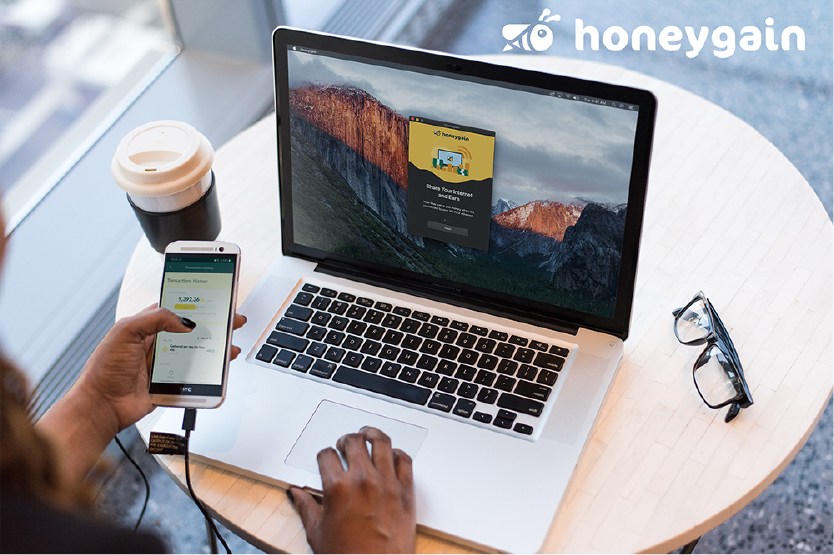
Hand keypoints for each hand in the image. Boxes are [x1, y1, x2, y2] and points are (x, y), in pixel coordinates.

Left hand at [80, 306, 246, 431]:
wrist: (101, 406)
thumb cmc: (104, 370)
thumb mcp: (126, 331)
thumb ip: (155, 319)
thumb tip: (184, 321)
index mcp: (146, 326)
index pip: (175, 308)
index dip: (195, 303)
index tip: (214, 299)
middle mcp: (158, 343)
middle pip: (192, 330)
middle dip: (214, 325)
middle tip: (232, 321)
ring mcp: (166, 363)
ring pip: (197, 353)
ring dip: (215, 350)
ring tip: (229, 348)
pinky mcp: (171, 383)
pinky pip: (195, 376)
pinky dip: (209, 373)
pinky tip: (218, 369)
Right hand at [290, 427, 415, 553]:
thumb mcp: (318, 533)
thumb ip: (306, 508)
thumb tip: (296, 493)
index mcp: (338, 488)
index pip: (327, 455)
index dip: (325, 455)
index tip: (327, 458)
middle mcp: (363, 480)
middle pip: (354, 441)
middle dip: (346, 440)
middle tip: (345, 444)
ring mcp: (386, 483)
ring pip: (381, 442)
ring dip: (372, 436)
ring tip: (368, 437)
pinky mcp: (406, 491)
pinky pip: (404, 460)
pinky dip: (397, 453)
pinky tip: (390, 455)